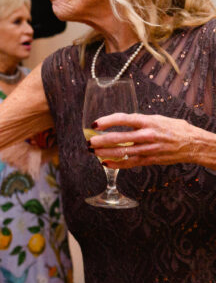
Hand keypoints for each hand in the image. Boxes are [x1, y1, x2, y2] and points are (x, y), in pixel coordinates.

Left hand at [92, 112, 214, 167]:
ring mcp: (148, 149)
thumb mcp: (156, 118)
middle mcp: (147, 135)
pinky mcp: (150, 160)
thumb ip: (138, 120)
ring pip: (122, 152)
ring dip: (105, 153)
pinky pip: (130, 163)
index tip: (95, 124)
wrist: (193, 144)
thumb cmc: (174, 128)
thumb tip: (119, 121)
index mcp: (148, 121)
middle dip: (101, 141)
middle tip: (89, 142)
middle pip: (119, 138)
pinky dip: (116, 164)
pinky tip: (106, 163)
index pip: (123, 119)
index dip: (107, 121)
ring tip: (92, 152)